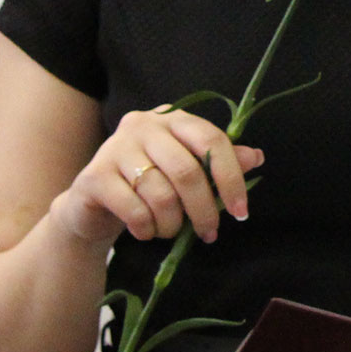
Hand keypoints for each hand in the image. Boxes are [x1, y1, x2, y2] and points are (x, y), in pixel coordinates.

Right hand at [46, 106, 263, 245]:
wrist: (94, 204)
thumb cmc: (149, 184)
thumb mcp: (187, 171)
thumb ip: (218, 162)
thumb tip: (256, 157)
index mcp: (173, 119)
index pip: (212, 140)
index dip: (231, 178)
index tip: (242, 212)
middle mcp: (143, 125)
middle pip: (187, 171)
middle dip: (204, 209)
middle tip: (209, 232)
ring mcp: (115, 148)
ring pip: (160, 194)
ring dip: (172, 223)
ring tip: (170, 231)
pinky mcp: (94, 176)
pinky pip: (134, 210)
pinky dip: (147, 228)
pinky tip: (146, 232)